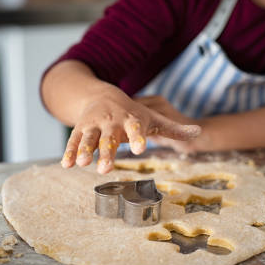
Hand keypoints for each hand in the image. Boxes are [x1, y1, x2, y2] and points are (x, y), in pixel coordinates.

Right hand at [61, 87, 200, 173]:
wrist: (102, 94)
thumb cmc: (132, 112)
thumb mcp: (153, 118)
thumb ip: (173, 129)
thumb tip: (198, 133)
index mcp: (131, 119)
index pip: (136, 128)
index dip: (138, 138)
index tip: (140, 149)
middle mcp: (111, 121)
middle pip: (109, 138)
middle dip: (106, 153)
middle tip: (105, 169)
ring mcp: (94, 125)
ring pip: (89, 138)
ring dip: (85, 151)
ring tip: (83, 163)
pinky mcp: (80, 129)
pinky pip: (74, 141)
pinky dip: (70, 152)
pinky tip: (66, 165)